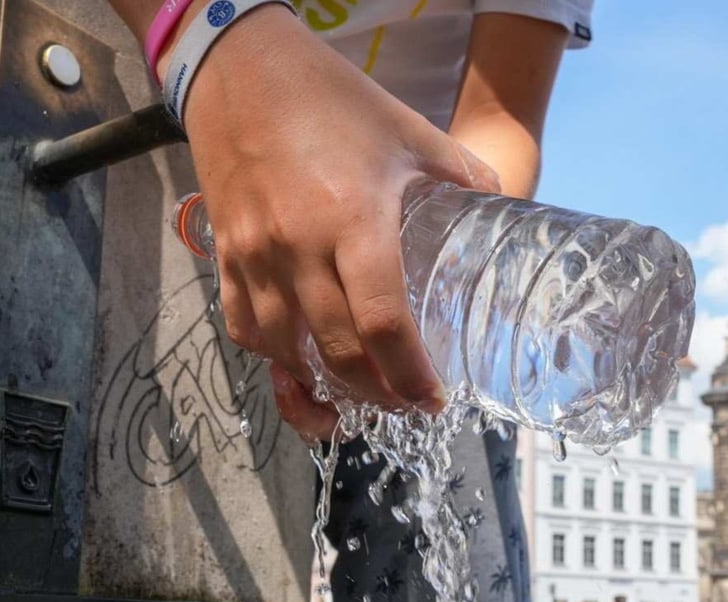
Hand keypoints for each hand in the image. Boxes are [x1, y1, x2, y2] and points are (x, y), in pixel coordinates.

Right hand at [174, 7, 498, 439]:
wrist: (242, 70)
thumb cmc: (333, 100)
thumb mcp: (410, 132)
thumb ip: (463, 176)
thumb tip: (502, 214)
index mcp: (355, 219)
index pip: (383, 324)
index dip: (409, 377)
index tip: (431, 400)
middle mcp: (299, 247)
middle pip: (337, 352)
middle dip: (375, 393)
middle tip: (402, 405)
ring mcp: (255, 255)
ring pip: (284, 350)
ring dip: (321, 385)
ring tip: (353, 398)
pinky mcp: (225, 253)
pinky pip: (242, 325)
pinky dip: (271, 354)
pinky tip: (297, 361)